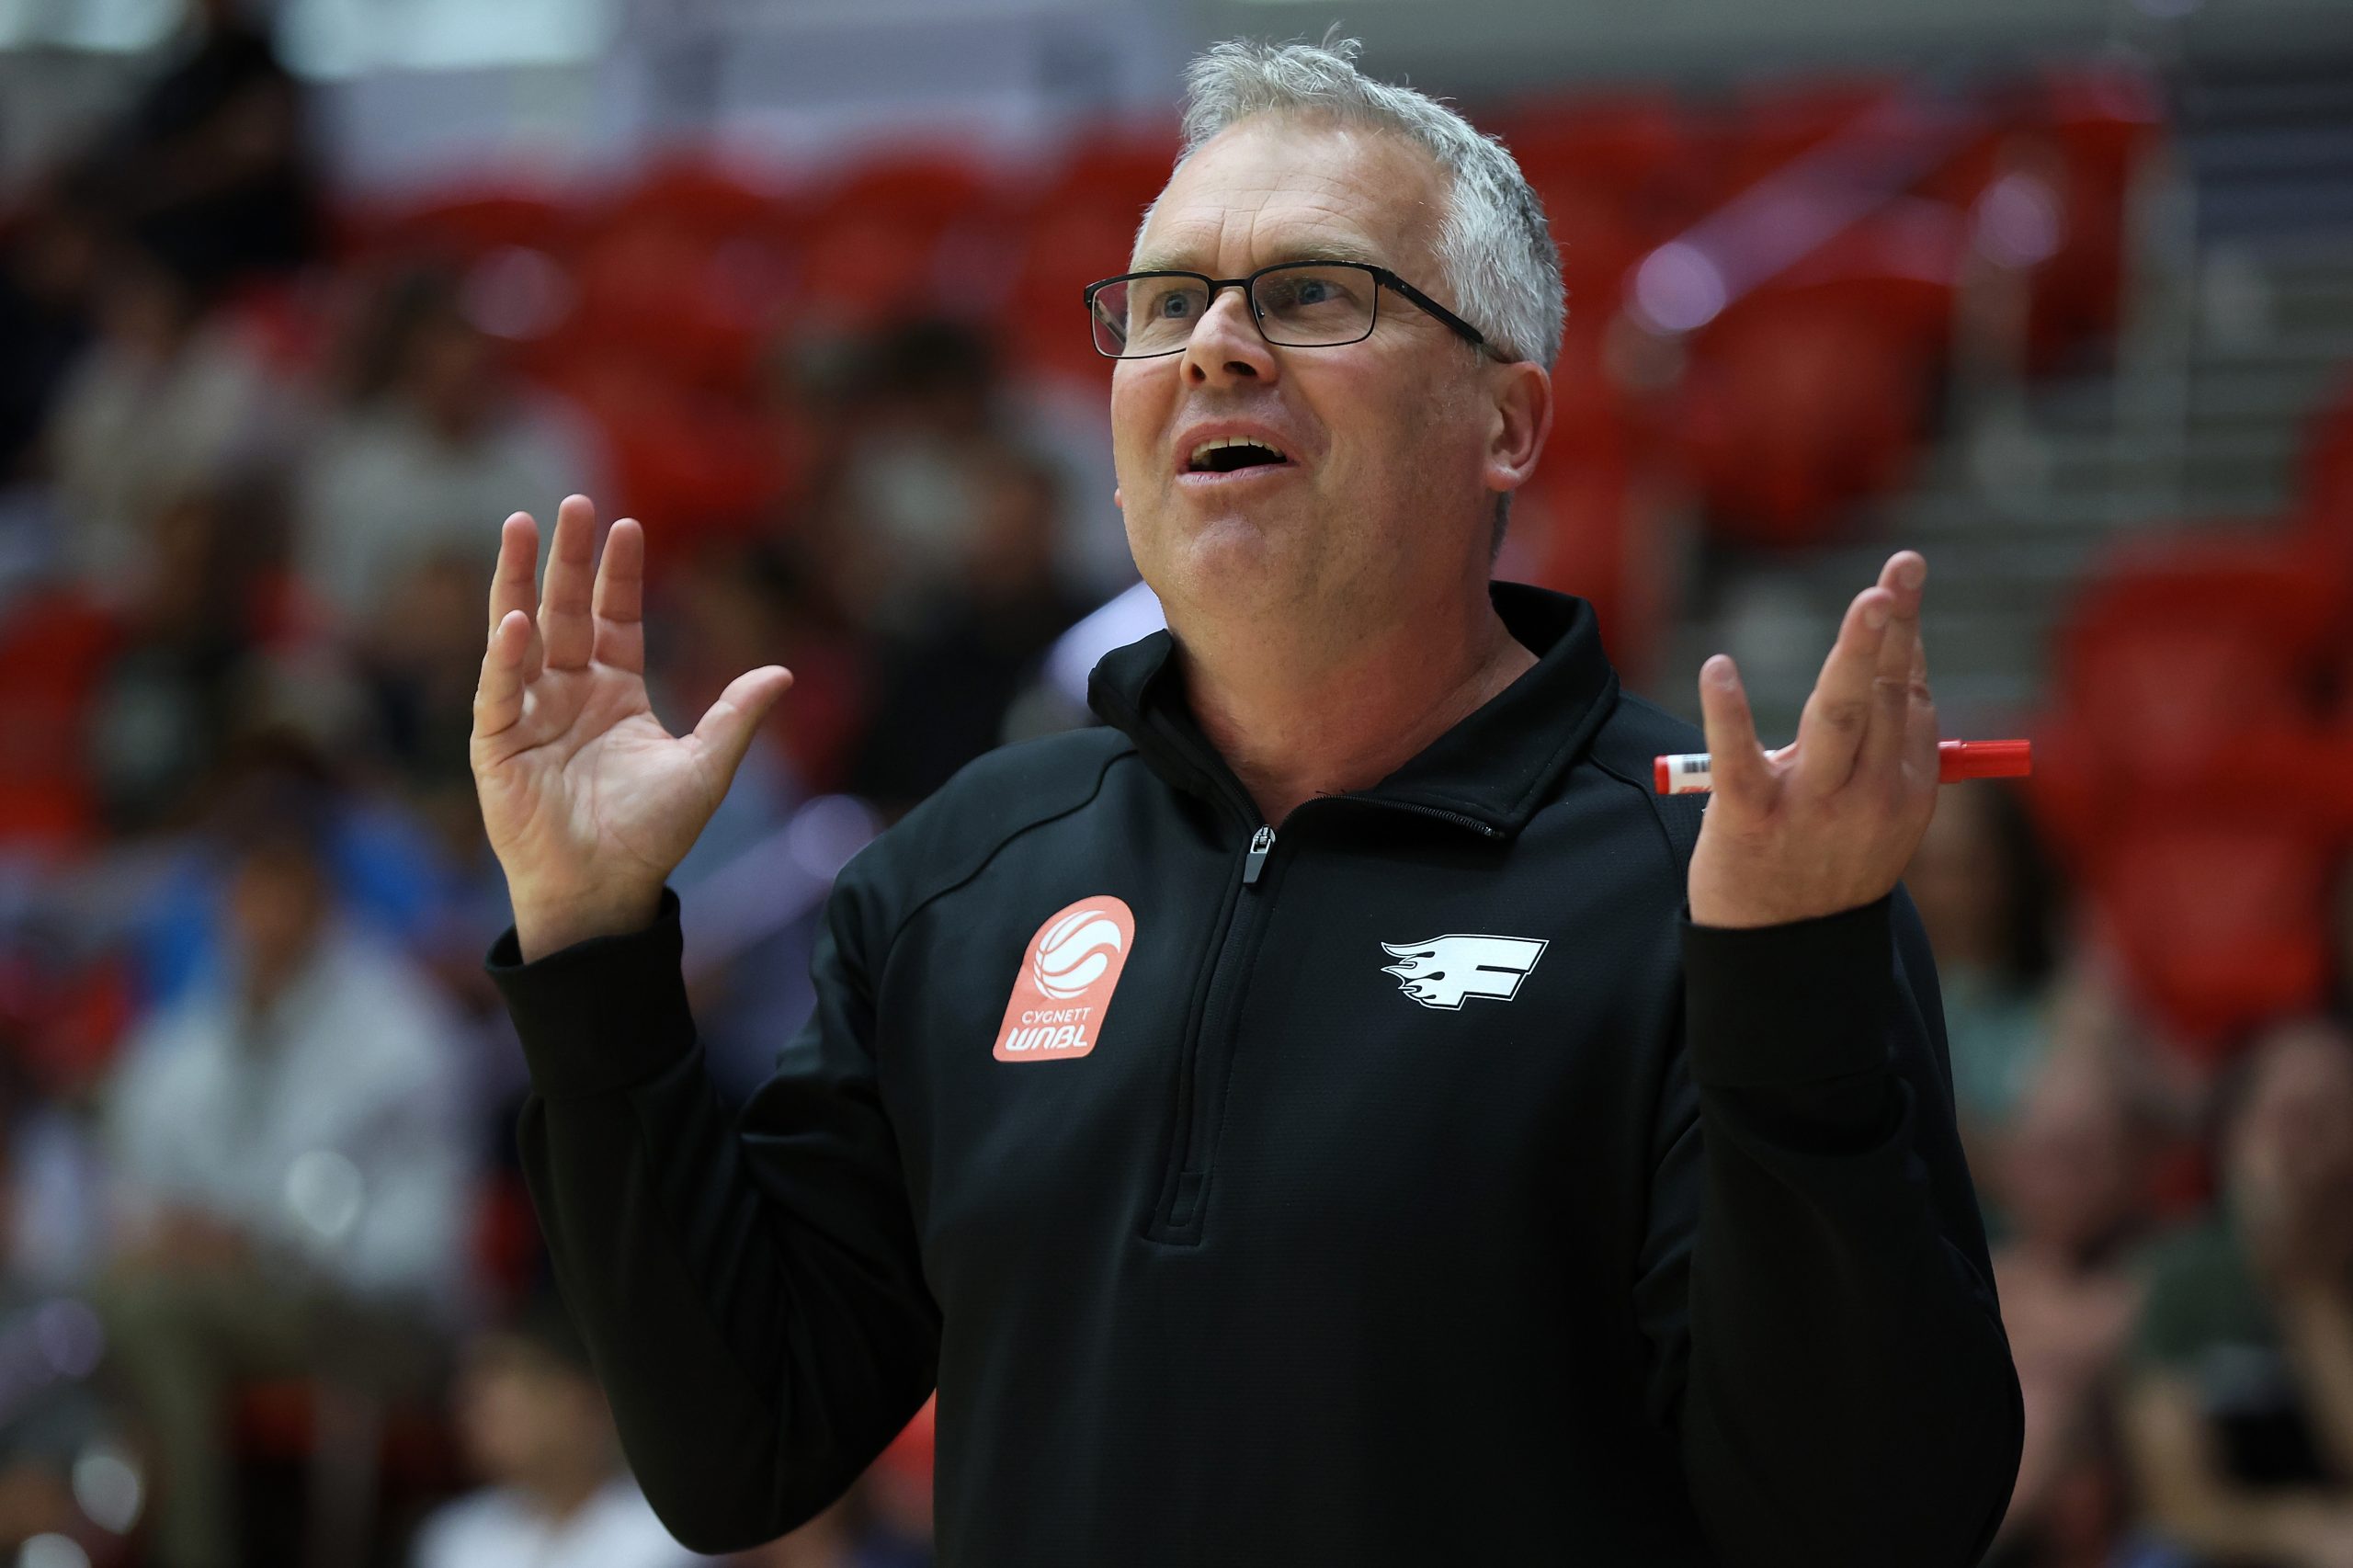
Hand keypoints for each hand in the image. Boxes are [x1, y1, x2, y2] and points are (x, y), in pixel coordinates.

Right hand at [470, 495, 792, 959]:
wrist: (606, 892)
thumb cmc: (650, 836)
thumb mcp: (704, 769)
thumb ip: (736, 717)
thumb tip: (784, 673)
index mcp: (615, 693)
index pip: (615, 617)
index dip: (620, 574)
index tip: (629, 526)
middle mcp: (568, 692)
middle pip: (567, 610)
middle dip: (570, 558)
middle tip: (572, 503)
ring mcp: (529, 713)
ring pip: (521, 633)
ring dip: (518, 581)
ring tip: (518, 525)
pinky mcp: (497, 744)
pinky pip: (500, 690)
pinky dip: (506, 656)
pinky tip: (516, 619)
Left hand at [1686, 551, 1936, 928]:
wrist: (1783, 955)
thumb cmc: (1824, 868)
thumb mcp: (1879, 818)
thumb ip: (1886, 752)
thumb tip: (1894, 673)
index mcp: (1905, 791)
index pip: (1908, 701)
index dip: (1902, 642)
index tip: (1896, 588)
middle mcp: (1869, 796)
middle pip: (1882, 697)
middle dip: (1893, 632)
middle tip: (1898, 573)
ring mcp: (1811, 808)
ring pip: (1837, 718)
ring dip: (1856, 655)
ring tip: (1870, 600)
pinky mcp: (1750, 819)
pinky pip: (1740, 758)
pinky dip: (1728, 712)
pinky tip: (1719, 668)